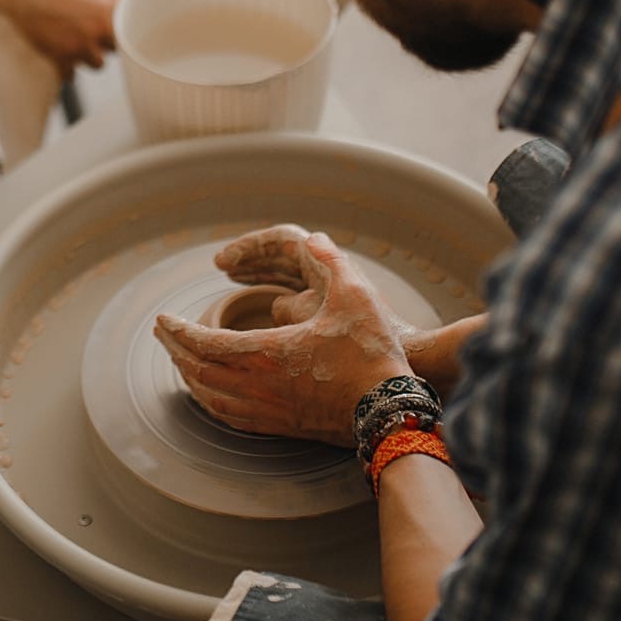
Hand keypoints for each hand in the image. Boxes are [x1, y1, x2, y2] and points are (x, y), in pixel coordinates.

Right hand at [0, 0, 120, 69]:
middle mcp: (102, 27)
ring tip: (72, 42)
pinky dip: (64, 69)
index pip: (131, 27)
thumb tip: (107, 1)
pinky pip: (69, 75)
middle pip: (116, 48)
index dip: (122, 28)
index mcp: (112, 3)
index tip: (114, 27)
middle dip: (105, 42)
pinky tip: (60, 59)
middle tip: (89, 31)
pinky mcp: (60, 57)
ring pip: (97, 64)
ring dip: (87, 56)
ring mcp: (82, 45)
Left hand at [154, 231, 409, 443]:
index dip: (179, 330)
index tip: (163, 318)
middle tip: (163, 333)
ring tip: (180, 359)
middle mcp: (258, 385)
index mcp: (266, 353)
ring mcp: (267, 410)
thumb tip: (317, 238)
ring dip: (189, 376)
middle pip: (199, 370)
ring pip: (209, 397)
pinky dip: (209, 400)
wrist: (390, 411)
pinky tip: (210, 393)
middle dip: (175, 350)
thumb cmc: (371, 355)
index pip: (204, 342)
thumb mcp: (355, 297)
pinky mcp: (279, 427)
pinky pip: (228, 416)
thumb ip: (334, 262)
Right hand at [217, 223, 426, 341]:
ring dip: (261, 276)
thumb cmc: (370, 349)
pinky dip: (272, 300)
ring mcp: (329, 303)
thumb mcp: (337, 314)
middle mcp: (330, 282)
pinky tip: (263, 315)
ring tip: (235, 281)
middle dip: (252, 259)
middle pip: (283, 257)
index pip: (284, 241)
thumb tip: (297, 268)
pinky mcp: (331, 325)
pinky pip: (293, 304)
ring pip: (287, 279)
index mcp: (329, 272)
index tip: (225, 262)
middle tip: (224, 266)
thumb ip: (311, 288)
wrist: (397, 379)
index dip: (250, 247)